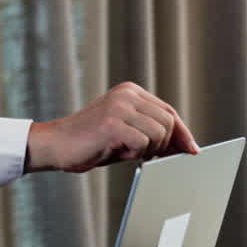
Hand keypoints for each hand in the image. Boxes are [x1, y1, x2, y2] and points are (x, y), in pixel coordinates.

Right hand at [25, 82, 199, 173]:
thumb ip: (152, 133)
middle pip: (169, 121)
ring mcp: (118, 107)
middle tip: (145, 155)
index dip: (182, 132)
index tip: (191, 150)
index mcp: (130, 91)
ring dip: (148, 150)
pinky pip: (143, 143)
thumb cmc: (89, 142)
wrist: (55, 145)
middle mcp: (126, 94)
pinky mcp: (111, 123)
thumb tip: (185, 145)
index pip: (169, 110)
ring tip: (126, 151)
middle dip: (164, 145)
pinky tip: (118, 152)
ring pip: (160, 133)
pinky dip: (135, 154)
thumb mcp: (125, 133)